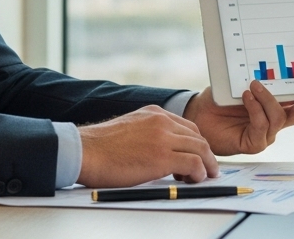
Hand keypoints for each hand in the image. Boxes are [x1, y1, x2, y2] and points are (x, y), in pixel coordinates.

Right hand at [77, 105, 218, 187]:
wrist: (85, 151)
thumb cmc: (101, 147)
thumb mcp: (130, 128)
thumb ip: (148, 133)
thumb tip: (161, 151)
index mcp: (155, 113)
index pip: (187, 126)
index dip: (196, 143)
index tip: (199, 156)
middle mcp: (162, 121)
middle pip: (197, 137)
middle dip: (206, 154)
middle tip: (208, 168)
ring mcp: (163, 138)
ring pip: (200, 148)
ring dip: (207, 165)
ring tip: (205, 177)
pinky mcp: (162, 156)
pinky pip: (193, 163)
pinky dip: (199, 173)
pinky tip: (195, 180)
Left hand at [183, 80, 293, 155]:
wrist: (198, 113)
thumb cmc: (220, 97)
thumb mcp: (243, 82)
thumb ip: (262, 80)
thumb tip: (272, 66)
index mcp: (278, 105)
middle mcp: (275, 121)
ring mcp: (266, 134)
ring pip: (279, 118)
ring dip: (268, 100)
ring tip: (254, 86)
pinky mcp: (254, 143)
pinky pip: (262, 126)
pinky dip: (256, 109)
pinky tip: (247, 97)